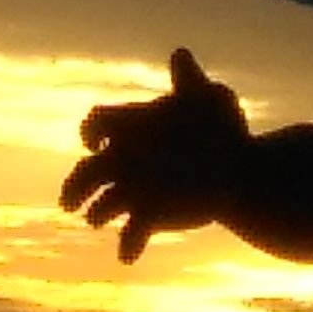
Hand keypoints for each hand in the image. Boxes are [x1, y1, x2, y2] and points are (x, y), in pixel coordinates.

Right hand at [60, 48, 250, 261]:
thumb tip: (180, 54)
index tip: (97, 142)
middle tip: (68, 199)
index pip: (99, 125)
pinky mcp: (152, 217)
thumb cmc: (223, 130)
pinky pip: (132, 233)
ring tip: (96, 219)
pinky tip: (126, 258)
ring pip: (103, 204)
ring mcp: (136, 190)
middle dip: (74, 184)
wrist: (244, 170)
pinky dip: (128, 245)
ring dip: (96, 212)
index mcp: (133, 128)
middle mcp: (127, 160)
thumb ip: (190, 81)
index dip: (93, 133)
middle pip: (87, 171)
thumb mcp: (210, 100)